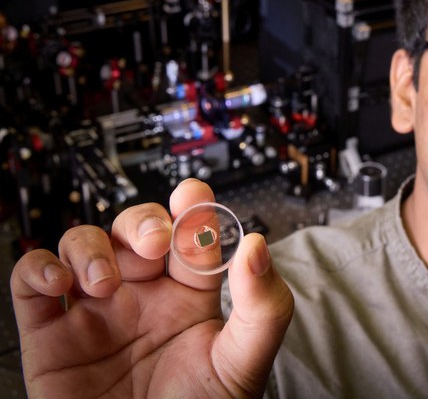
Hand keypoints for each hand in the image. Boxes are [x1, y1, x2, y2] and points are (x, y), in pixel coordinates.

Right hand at [11, 179, 293, 397]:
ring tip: (105, 283)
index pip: (191, 237)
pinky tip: (60, 283)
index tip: (194, 197)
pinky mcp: (50, 336)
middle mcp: (143, 298)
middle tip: (154, 242)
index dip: (194, 211)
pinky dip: (38, 268)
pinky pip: (30, 283)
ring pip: (84, 245)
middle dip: (143, 221)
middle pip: (136, 229)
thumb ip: (262, 307)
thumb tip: (256, 245)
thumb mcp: (243, 364)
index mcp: (190, 297)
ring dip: (90, 248)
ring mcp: (95, 313)